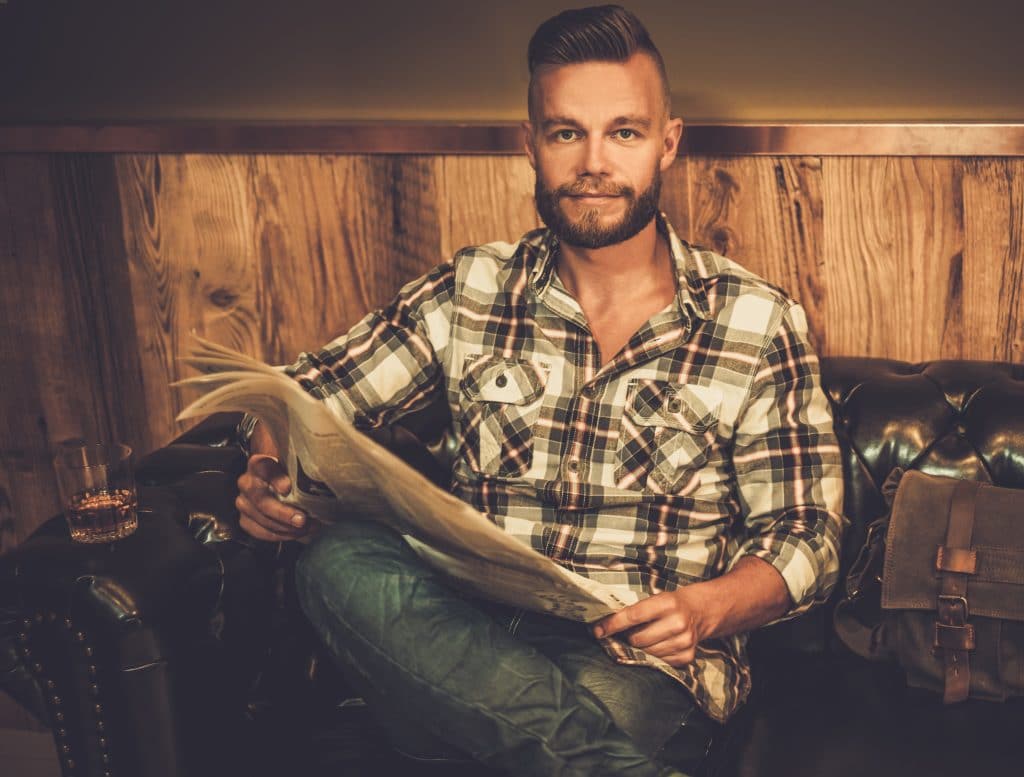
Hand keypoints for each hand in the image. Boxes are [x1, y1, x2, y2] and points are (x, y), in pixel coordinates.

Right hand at [236, 454, 312, 541]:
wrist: (277, 483)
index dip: (275, 479)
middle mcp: (246, 483)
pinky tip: (297, 534)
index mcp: (258, 464)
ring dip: (286, 528)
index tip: (288, 488)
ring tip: (307, 528)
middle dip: (283, 513)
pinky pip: (261, 532)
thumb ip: (299, 469)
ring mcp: (243, 502)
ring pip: (262, 519)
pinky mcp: (245, 520)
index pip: (264, 468)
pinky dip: (281, 535)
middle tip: (302, 520)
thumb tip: (317, 476)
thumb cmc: (289, 474)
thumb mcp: (295, 466)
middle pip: (261, 500)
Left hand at [591, 588, 706, 666]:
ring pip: (646, 652)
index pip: (633, 616)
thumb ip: (635, 610)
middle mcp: (677, 622)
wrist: (702, 611)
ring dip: (639, 648)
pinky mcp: (687, 656)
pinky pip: (658, 662)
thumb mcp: (656, 598)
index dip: (612, 624)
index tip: (596, 630)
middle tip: (626, 633)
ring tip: (642, 639)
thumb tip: (604, 626)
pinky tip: (656, 645)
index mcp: (667, 603)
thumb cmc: (672, 603)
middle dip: (627, 637)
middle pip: (637, 639)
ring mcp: (684, 641)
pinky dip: (652, 656)